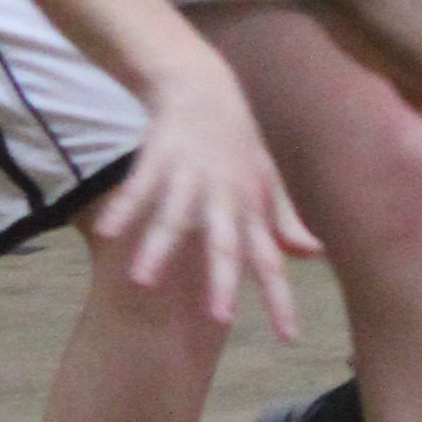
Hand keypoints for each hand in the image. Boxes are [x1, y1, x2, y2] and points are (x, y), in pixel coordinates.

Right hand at [98, 48, 322, 340]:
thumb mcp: (267, 180)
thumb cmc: (238, 142)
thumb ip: (285, 221)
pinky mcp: (157, 158)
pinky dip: (123, 209)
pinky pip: (138, 188)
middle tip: (219, 320)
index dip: (279, 297)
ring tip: (142, 282)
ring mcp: (188, 176)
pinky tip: (107, 233)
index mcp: (250, 206)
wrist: (205, 85)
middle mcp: (222, 195)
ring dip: (158, 249)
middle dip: (221, 280)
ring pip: (173, 217)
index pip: (269, 259)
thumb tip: (313, 254)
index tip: (288, 336)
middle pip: (223, 242)